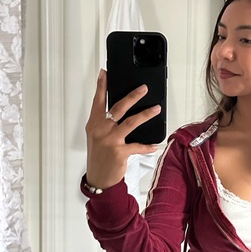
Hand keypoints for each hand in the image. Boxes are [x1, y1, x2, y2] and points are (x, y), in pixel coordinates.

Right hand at [85, 69, 160, 189]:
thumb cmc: (99, 156)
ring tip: (156, 109)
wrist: (98, 178)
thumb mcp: (96, 136)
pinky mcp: (119, 152)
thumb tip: (120, 109)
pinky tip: (154, 145)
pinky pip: (137, 146)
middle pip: (118, 108)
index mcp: (94, 123)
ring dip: (145, 115)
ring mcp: (110, 140)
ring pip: (130, 122)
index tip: (105, 73)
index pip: (98, 101)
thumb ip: (104, 121)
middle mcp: (101, 130)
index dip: (102, 86)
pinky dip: (147, 146)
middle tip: (143, 88)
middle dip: (132, 96)